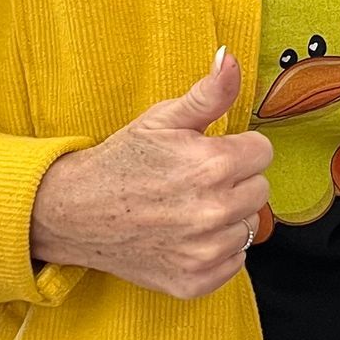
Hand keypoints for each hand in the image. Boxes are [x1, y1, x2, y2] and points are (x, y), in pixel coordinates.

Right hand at [29, 52, 272, 300]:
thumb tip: (232, 59)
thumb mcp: (163, 118)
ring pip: (248, 227)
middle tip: (195, 181)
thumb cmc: (122, 161)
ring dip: (227, 218)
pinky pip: (234, 262)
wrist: (75, 212)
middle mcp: (215, 211)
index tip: (210, 153)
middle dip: (235, 182)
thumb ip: (209, 93)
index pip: (263, 152)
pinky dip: (215, 251)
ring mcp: (205, 251)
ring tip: (188, 208)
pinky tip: (185, 236)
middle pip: (260, 190)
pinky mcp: (195, 280)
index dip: (237, 148)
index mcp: (213, 164)